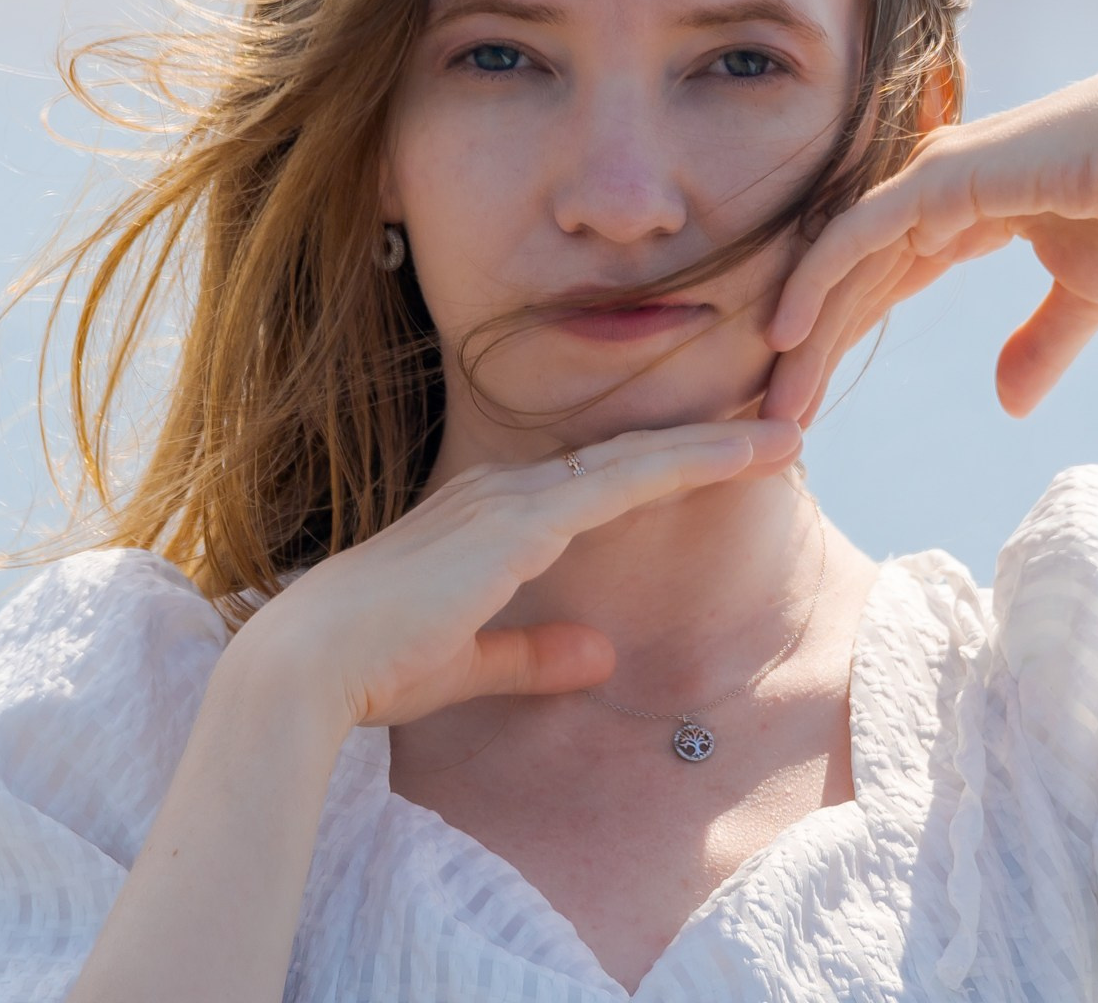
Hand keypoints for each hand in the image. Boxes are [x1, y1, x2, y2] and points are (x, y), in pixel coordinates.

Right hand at [237, 419, 801, 731]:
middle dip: (707, 444)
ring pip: (636, 458)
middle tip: (783, 431)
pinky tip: (741, 457)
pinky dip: (688, 463)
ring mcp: (512, 500)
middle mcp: (503, 493)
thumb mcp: (469, 666)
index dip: (664, 468)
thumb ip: (532, 657)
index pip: (597, 483)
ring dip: (715, 447)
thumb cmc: (373, 667)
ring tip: (787, 436)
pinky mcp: (520, 520)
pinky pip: (624, 481)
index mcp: (489, 519)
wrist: (311, 665)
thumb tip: (599, 657)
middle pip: (627, 457)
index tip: (729, 461)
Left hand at [762, 63, 1097, 423]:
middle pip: (851, 281)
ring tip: (775, 404)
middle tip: (775, 420)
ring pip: (844, 267)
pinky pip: (854, 237)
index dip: (845, 340)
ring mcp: (928, 179)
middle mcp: (932, 191)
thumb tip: (1008, 405)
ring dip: (807, 336)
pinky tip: (786, 335)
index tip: (812, 406)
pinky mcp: (933, 178)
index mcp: (962, 212)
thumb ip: (1040, 344)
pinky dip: (815, 283)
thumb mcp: (1085, 296)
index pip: (883, 283)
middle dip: (812, 352)